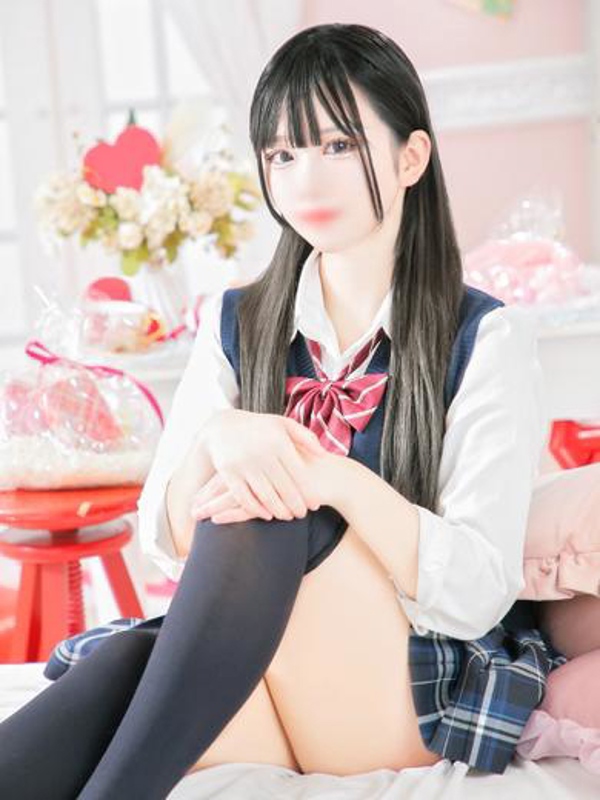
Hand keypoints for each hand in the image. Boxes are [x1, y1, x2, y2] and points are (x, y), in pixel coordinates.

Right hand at [196, 408, 328, 520]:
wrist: (223, 427)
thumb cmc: (260, 427)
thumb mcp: (284, 425)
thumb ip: (306, 437)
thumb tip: (324, 454)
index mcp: (278, 441)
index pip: (298, 473)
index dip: (308, 492)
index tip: (315, 504)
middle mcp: (262, 453)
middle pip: (284, 487)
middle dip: (295, 505)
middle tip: (302, 515)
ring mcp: (244, 464)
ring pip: (265, 495)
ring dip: (278, 510)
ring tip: (287, 516)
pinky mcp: (229, 473)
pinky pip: (244, 497)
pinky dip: (256, 509)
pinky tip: (266, 515)